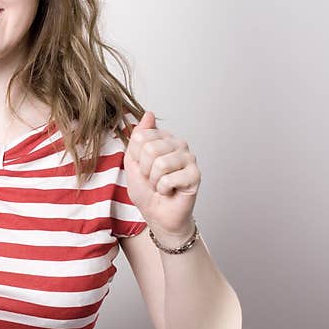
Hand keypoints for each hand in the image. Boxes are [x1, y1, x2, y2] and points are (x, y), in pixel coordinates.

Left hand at [123, 111, 200, 243]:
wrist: (157, 214)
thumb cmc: (145, 190)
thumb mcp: (132, 161)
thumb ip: (138, 137)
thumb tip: (149, 114)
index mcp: (162, 138)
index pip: (140, 136)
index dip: (135, 157)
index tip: (141, 167)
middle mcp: (178, 144)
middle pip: (150, 148)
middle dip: (145, 170)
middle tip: (152, 178)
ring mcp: (189, 158)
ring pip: (160, 163)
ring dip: (154, 181)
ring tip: (161, 184)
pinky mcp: (196, 174)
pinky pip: (169, 179)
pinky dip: (164, 189)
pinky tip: (170, 190)